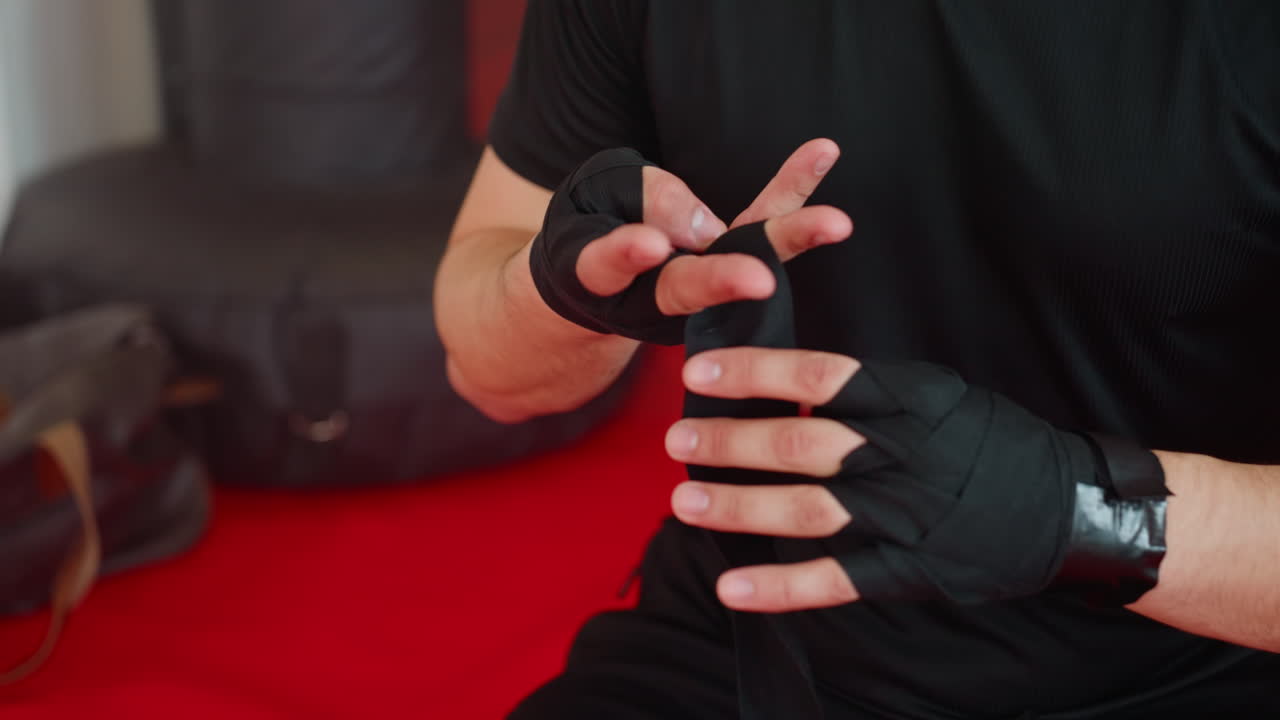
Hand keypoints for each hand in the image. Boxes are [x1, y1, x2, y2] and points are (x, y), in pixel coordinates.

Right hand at [528, 140, 851, 343]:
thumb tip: (704, 227)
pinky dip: (793, 193)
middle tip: (760, 279)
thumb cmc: (591, 220)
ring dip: (788, 244)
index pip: (607, 267)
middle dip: (721, 281)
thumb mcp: (596, 194)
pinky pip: (762, 229)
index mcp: (597, 277)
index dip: (628, 256)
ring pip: (739, 268)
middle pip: (683, 289)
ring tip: (834, 223)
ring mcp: (697, 291)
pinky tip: (824, 151)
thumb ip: (642, 202)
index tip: (651, 247)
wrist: (597, 273)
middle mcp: (649, 297)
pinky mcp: (729, 268)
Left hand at [666, 346, 1171, 613]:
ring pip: (810, 509)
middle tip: (679, 437)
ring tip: (686, 501)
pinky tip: (733, 587)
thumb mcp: (941, 397)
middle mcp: (905, 454)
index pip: (822, 375)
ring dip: (741, 505)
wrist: (1071, 509)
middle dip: (732, 440)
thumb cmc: (991, 445)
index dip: (757, 371)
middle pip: (803, 442)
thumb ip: (872, 394)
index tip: (702, 368)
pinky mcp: (913, 569)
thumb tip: (790, 383)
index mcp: (913, 400)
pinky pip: (838, 579)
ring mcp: (908, 515)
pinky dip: (782, 586)